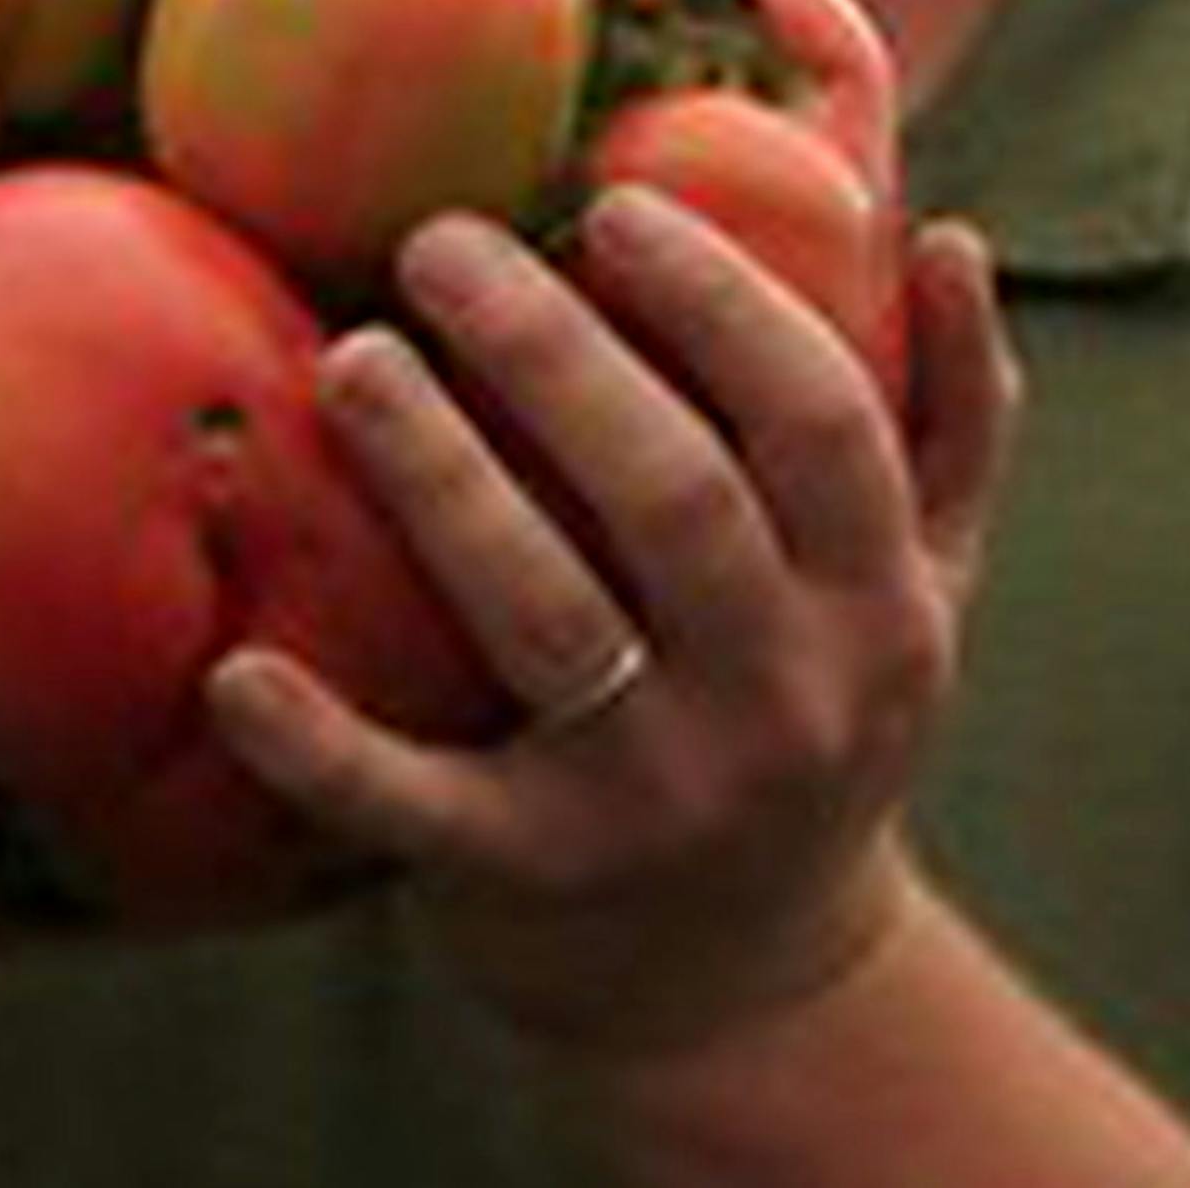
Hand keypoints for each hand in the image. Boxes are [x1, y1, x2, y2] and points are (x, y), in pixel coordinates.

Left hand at [205, 188, 1015, 1057]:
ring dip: (442, 475)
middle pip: (674, 496)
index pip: (819, 420)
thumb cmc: (818, 709)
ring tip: (351, 356)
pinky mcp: (529, 877)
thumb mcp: (925, 581)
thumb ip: (952, 410)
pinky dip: (321, 748)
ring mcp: (658, 797)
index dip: (721, 300)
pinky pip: (416, 807)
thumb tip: (949, 234)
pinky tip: (237, 672)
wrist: (749, 983)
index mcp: (881, 604)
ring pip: (545, 616)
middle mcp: (785, 701)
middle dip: (552, 354)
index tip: (609, 206)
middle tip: (435, 242)